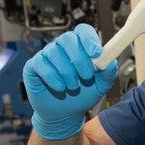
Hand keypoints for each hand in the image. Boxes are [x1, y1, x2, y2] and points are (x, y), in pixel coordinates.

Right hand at [22, 24, 117, 139]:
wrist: (64, 113)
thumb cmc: (82, 95)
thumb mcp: (100, 86)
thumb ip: (108, 73)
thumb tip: (111, 61)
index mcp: (79, 46)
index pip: (83, 31)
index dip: (89, 39)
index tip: (97, 53)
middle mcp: (61, 47)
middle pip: (67, 38)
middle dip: (79, 58)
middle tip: (86, 76)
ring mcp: (46, 55)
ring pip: (54, 52)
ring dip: (67, 72)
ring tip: (73, 87)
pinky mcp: (33, 66)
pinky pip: (40, 64)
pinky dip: (52, 77)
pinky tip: (60, 87)